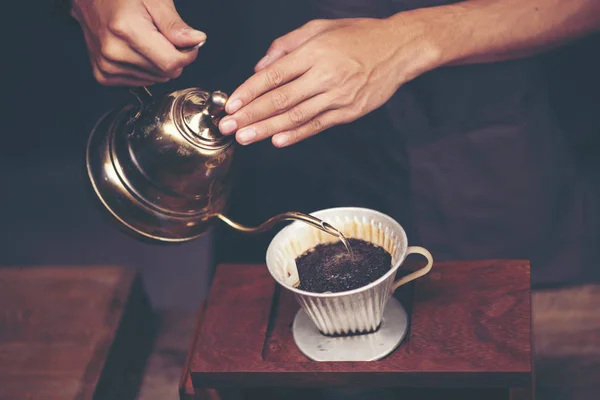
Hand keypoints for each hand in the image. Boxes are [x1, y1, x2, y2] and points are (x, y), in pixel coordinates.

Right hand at [71, 0, 205, 85]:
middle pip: (165, 73)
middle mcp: (113, 50)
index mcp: (126, 29)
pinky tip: (135, 51)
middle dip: (170, 56)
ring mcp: (106, 65)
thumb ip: (175, 25)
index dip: (186, 54)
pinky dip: (143, 69)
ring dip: (156, 62)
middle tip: (160, 35)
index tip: (186, 43)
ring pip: (154, 79)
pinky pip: (139, 82)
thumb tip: (196, 41)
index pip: (171, 63)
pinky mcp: (103, 74)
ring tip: (144, 40)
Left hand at [218, 17, 440, 146]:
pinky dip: (297, 134)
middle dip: (251, 115)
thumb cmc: (359, 36)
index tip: (232, 105)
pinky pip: (318, 125)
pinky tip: (278, 141)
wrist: (399, 49)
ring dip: (267, 129)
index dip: (249, 92)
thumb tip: (261, 67)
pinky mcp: (349, 112)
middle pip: (280, 99)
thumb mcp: (320, 27)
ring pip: (296, 116)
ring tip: (246, 138)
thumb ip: (286, 45)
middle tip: (229, 127)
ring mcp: (338, 96)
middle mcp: (324, 75)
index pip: (273, 75)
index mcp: (314, 52)